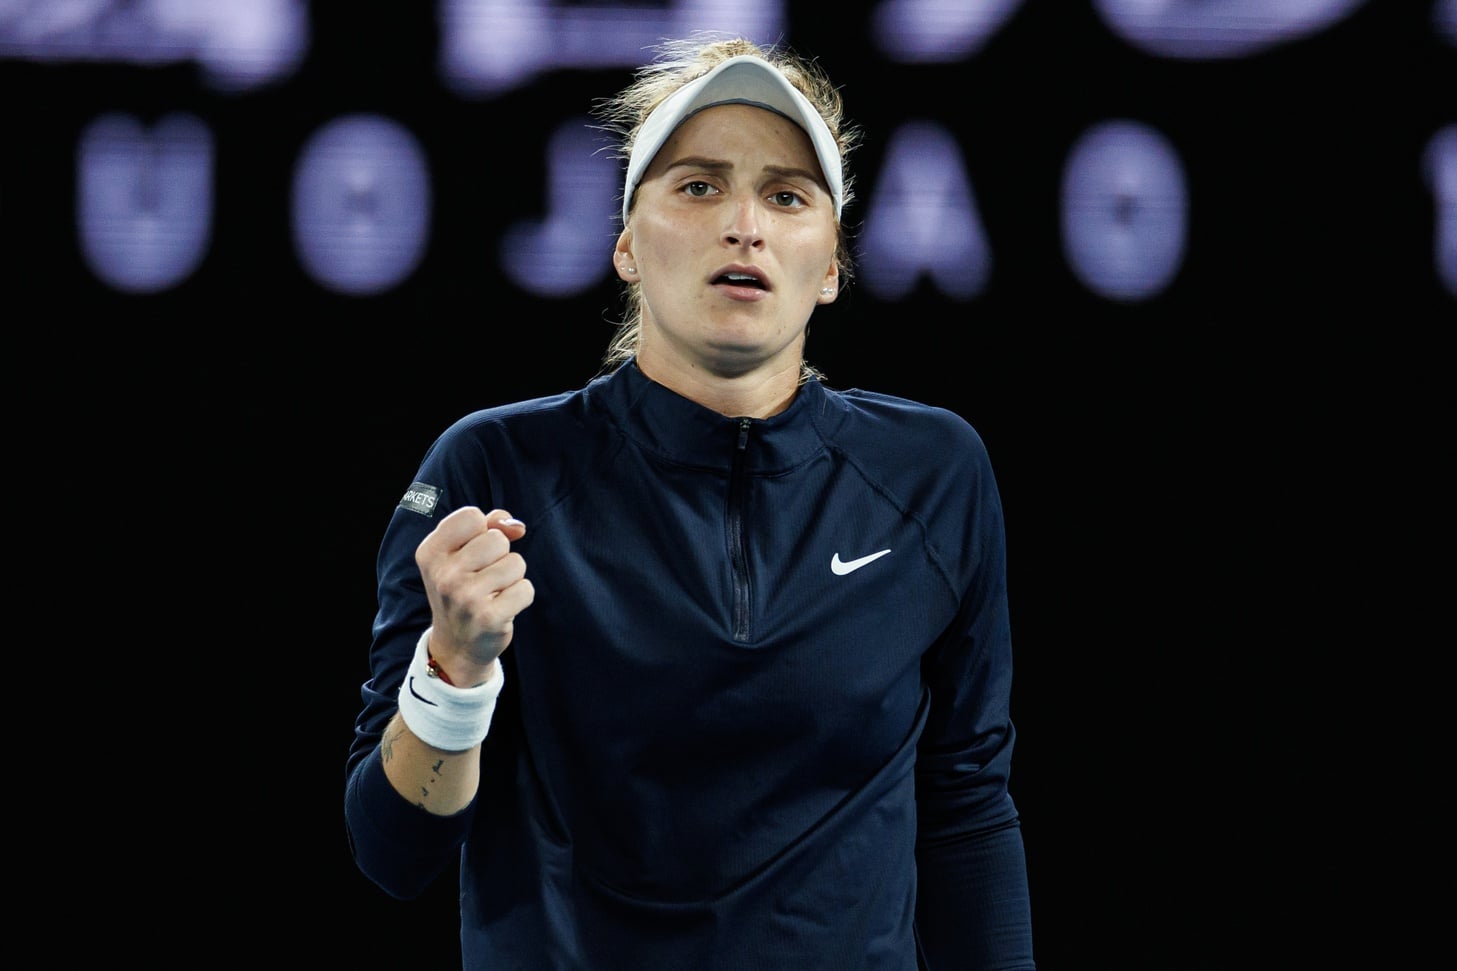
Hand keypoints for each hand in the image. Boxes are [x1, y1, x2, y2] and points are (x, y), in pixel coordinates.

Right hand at [415, 506, 534, 682]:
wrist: (457, 645)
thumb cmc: (463, 590)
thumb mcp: (461, 555)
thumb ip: (488, 527)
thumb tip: (516, 526)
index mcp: (430, 553)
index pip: (471, 516)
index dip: (483, 530)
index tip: (474, 551)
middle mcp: (443, 575)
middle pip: (497, 539)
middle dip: (500, 556)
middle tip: (484, 578)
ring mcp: (465, 597)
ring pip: (515, 563)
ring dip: (512, 577)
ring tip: (493, 593)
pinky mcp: (488, 618)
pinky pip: (526, 589)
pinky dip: (521, 597)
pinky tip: (502, 607)